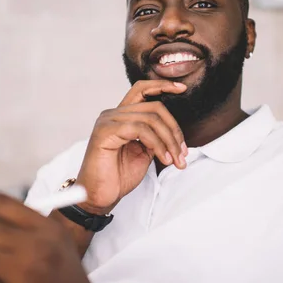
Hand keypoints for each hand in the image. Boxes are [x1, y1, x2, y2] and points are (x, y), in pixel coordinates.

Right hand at [76, 80, 187, 212]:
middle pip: (154, 107)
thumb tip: (173, 132)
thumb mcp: (143, 152)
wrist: (100, 197)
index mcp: (121, 116)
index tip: (182, 88)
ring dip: (169, 141)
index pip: (142, 90)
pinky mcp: (105, 132)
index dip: (162, 85)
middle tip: (183, 153)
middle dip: (174, 130)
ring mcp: (108, 121)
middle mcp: (113, 114)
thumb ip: (154, 137)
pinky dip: (157, 144)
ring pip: (150, 119)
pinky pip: (140, 130)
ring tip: (175, 160)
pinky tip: (163, 158)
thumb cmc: (118, 176)